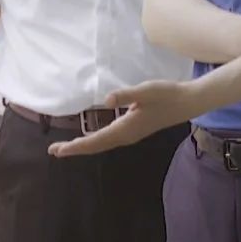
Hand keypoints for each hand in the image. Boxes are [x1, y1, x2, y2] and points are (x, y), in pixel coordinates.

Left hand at [48, 80, 198, 157]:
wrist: (187, 102)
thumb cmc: (166, 94)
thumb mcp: (145, 91)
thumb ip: (126, 95)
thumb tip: (106, 101)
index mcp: (126, 128)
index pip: (96, 140)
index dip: (76, 146)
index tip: (58, 150)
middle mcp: (126, 135)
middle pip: (96, 146)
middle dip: (75, 149)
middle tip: (53, 151)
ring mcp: (130, 134)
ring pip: (102, 144)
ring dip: (83, 146)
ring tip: (66, 147)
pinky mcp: (133, 130)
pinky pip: (108, 139)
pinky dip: (95, 140)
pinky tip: (90, 138)